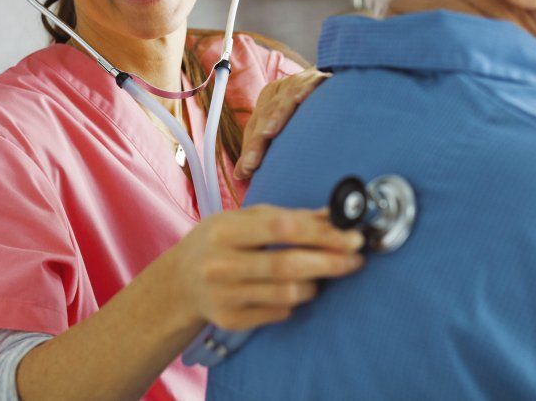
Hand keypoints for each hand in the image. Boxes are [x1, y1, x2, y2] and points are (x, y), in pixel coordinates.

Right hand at [170, 205, 364, 331]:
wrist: (180, 281)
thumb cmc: (221, 241)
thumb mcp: (246, 219)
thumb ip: (290, 217)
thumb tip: (336, 215)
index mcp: (225, 229)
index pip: (282, 229)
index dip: (322, 233)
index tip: (352, 236)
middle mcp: (220, 263)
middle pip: (288, 265)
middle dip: (330, 262)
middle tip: (355, 259)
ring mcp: (224, 295)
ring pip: (288, 293)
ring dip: (315, 284)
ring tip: (321, 275)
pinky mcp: (230, 320)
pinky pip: (279, 312)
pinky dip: (295, 300)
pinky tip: (294, 290)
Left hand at [234, 68, 330, 178]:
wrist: (341, 87)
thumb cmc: (311, 113)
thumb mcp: (286, 128)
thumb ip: (264, 149)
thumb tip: (241, 174)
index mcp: (270, 101)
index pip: (255, 126)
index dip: (250, 149)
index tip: (246, 172)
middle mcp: (282, 91)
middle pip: (266, 115)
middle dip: (258, 141)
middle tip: (250, 165)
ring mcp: (300, 83)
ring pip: (285, 101)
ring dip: (276, 116)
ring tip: (267, 133)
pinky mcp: (319, 78)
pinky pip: (312, 84)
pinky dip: (306, 90)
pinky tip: (301, 98)